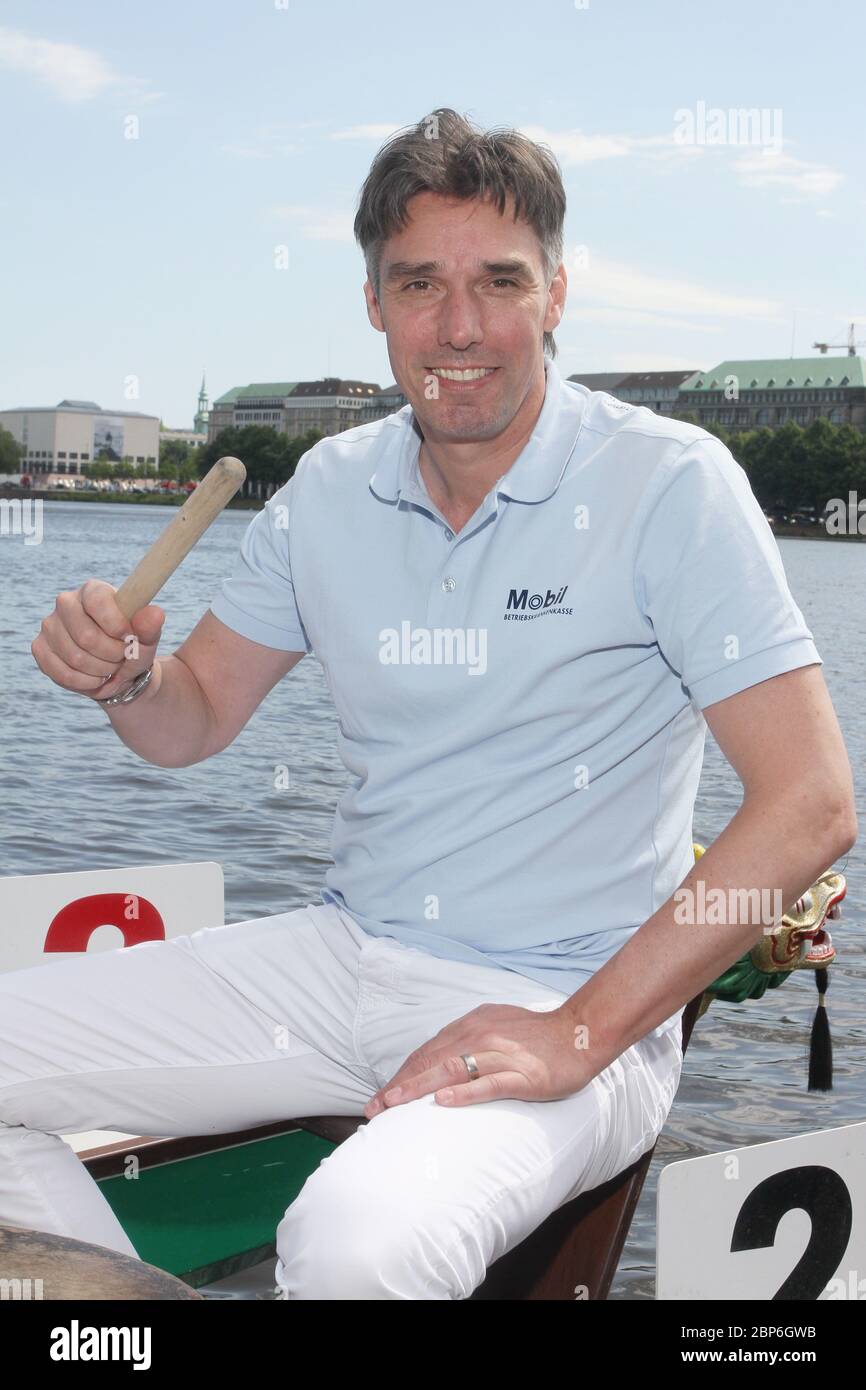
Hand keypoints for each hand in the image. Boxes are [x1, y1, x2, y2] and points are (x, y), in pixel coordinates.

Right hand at [31, 579, 164, 700]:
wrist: (119, 671)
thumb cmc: (133, 647)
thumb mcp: (148, 638)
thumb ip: (151, 625)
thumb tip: (154, 614)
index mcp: (94, 590)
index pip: (97, 601)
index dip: (116, 625)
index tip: (130, 638)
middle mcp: (66, 603)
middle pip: (86, 635)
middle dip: (111, 654)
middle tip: (122, 657)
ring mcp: (50, 626)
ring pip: (75, 657)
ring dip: (101, 670)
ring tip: (111, 667)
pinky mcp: (40, 648)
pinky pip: (62, 673)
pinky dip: (86, 682)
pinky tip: (96, 678)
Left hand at [363, 1001, 592, 1116]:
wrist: (578, 1032)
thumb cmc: (537, 1035)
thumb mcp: (495, 1026)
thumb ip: (468, 1039)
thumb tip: (440, 1060)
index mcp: (471, 1025)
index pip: (427, 1052)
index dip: (402, 1074)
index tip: (381, 1096)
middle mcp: (480, 1036)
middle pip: (431, 1061)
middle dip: (400, 1085)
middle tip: (375, 1107)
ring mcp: (500, 1055)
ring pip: (451, 1070)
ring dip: (418, 1087)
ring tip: (394, 1104)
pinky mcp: (521, 1075)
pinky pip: (488, 1083)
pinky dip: (463, 1092)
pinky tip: (443, 1102)